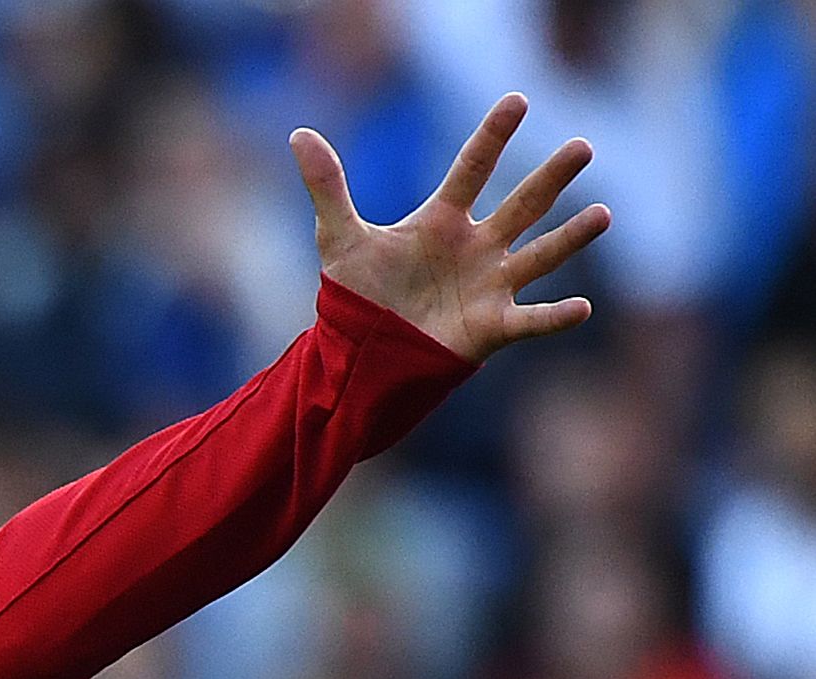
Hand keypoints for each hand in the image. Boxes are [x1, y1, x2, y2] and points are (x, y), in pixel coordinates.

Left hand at [290, 93, 610, 362]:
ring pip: (539, 256)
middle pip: (521, 205)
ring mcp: (489, 285)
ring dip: (570, 238)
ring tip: (603, 215)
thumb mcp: (340, 238)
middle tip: (582, 147)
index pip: (472, 169)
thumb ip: (327, 187)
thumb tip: (299, 134)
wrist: (361, 352)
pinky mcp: (491, 327)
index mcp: (444, 220)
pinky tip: (582, 307)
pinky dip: (555, 316)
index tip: (516, 100)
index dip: (491, 137)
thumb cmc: (359, 292)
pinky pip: (530, 320)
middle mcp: (477, 246)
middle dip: (550, 178)